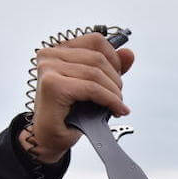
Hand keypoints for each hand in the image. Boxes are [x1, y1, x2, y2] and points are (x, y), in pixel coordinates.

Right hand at [19, 32, 134, 162]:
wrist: (51, 137)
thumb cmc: (70, 113)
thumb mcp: (95, 85)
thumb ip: (111, 68)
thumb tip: (129, 53)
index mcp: (59, 50)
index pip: (96, 41)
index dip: (114, 59)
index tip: (117, 78)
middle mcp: (49, 56)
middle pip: (98, 58)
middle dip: (115, 80)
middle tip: (118, 98)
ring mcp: (48, 68)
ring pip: (96, 73)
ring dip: (114, 93)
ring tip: (116, 106)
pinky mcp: (52, 85)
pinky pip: (92, 88)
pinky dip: (109, 100)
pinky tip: (116, 110)